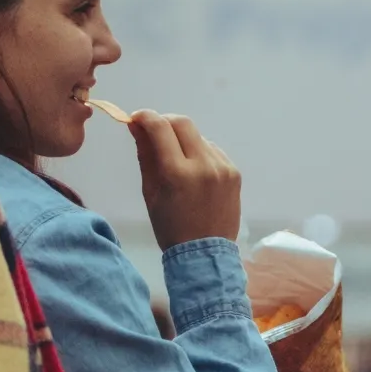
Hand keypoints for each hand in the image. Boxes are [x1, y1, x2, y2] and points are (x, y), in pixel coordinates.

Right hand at [128, 110, 241, 249]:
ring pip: (199, 137)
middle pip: (183, 123)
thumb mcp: (150, 193)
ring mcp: (223, 168)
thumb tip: (136, 125)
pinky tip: (195, 173)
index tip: (137, 118)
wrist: (205, 254)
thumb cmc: (170, 227)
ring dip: (183, 140)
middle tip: (155, 132)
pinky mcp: (234, 173)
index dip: (145, 117)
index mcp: (178, 173)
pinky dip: (200, 154)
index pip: (160, 127)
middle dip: (165, 122)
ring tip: (177, 161)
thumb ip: (145, 155)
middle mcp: (204, 165)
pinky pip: (213, 151)